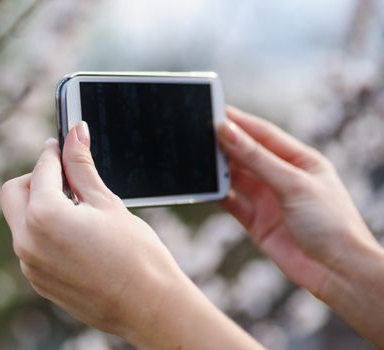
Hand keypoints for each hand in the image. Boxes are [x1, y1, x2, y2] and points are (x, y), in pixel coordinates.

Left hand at [1, 122, 262, 349]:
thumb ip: (82, 166)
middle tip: (67, 177)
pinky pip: (31, 245)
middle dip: (36, 178)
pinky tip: (77, 234)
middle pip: (14, 192)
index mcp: (44, 215)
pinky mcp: (38, 280)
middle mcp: (27, 241)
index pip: (41, 169)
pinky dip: (45, 231)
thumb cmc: (136, 254)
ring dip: (40, 206)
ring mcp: (30, 265)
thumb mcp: (107, 202)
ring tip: (78, 208)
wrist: (149, 306)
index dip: (54, 151)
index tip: (63, 143)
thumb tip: (76, 132)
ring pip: (21, 220)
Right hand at [218, 106, 383, 345]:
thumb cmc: (330, 223)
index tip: (215, 112)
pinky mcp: (257, 222)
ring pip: (237, 178)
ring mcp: (269, 200)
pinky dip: (219, 196)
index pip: (264, 134)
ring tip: (199, 160)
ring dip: (220, 170)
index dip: (240, 122)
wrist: (336, 272)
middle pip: (247, 155)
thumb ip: (257, 158)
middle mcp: (282, 177)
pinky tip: (208, 188)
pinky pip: (232, 203)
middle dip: (225, 145)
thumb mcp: (293, 183)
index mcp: (300, 160)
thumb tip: (227, 132)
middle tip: (200, 134)